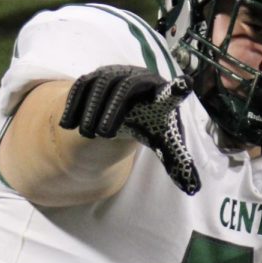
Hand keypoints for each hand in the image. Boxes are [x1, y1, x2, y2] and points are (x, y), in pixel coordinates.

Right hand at [60, 65, 200, 194]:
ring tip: (88, 135)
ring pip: (100, 84)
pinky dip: (74, 105)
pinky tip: (68, 126)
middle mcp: (139, 77)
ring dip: (92, 110)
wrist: (130, 106)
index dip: (178, 90)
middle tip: (103, 135)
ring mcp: (115, 73)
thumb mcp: (164, 142)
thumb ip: (177, 161)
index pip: (171, 93)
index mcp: (162, 95)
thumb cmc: (151, 124)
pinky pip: (81, 86)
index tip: (186, 85)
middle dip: (112, 109)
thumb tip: (193, 189)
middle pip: (126, 87)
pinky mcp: (95, 76)